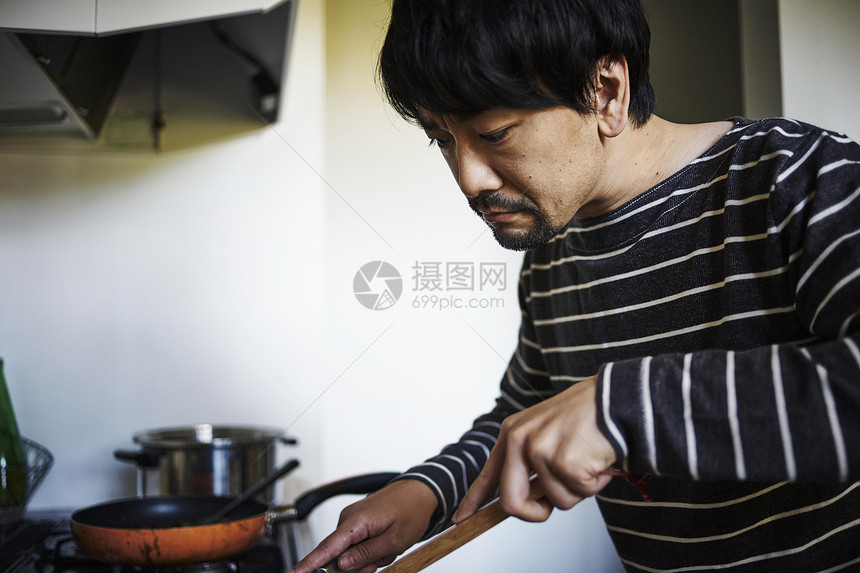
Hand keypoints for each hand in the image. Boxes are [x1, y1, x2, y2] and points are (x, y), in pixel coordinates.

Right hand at [289, 479, 437, 572]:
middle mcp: (349, 518)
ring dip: (368, 557)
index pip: (328, 547)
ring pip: (350, 552)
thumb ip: (367, 554)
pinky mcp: (356, 523)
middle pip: (340, 555)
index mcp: (357, 521)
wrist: (419, 492)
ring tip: (388, 547)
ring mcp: (351, 520)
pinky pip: (355, 545)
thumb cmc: (411, 511)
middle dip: (360, 564)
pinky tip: (384, 544)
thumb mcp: (394, 540)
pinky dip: (370, 550)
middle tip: (383, 557)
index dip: (310, 564)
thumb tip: (341, 564)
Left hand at [452, 375, 615, 522]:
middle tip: (551, 505)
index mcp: (512, 432)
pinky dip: (595, 483)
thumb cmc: (586, 416)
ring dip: (578, 488)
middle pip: (512, 503)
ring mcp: (540, 451)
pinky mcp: (564, 462)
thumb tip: (527, 499)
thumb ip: (530, 462)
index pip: (488, 475)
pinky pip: (579, 494)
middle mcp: (519, 440)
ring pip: (557, 501)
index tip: (462, 519)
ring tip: (587, 459)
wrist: (615, 399)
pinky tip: (597, 458)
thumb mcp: (545, 432)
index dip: (473, 501)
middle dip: (534, 513)